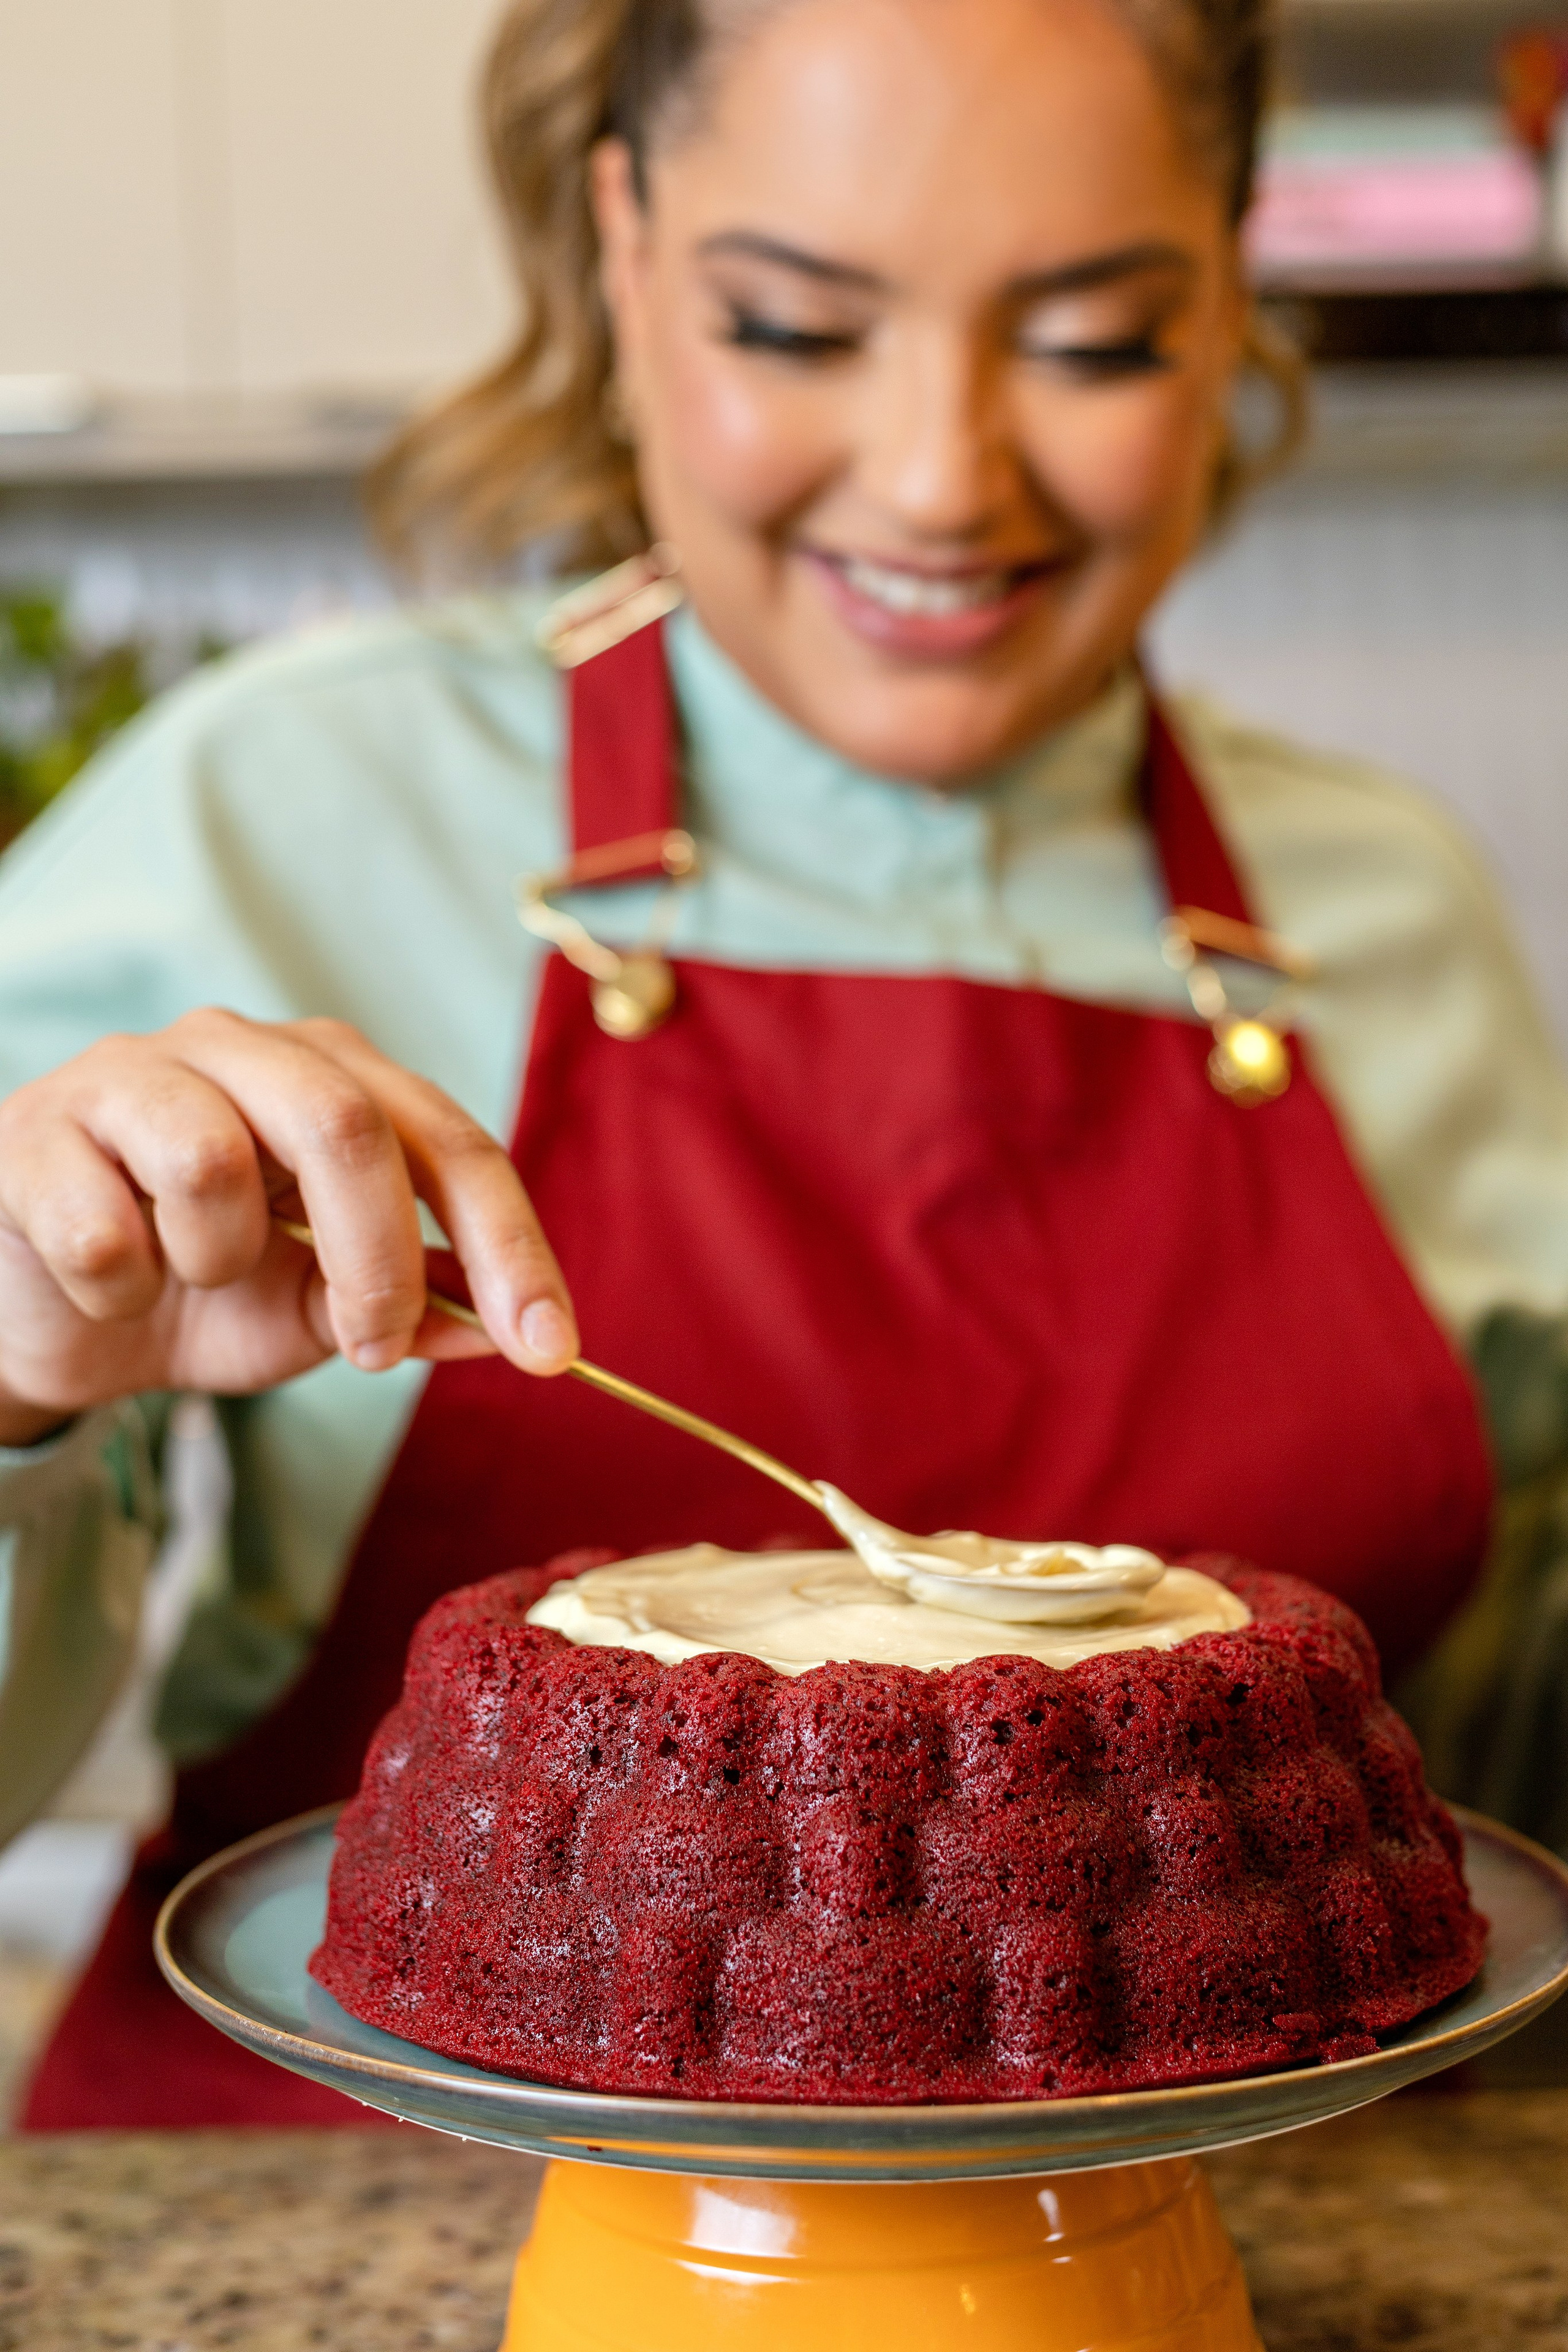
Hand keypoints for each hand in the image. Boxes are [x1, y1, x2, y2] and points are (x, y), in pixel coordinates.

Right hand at [0, 1010, 578, 1443]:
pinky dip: (120, 1285)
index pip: (448, 1142)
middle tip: (372, 1348)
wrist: (42, 1308)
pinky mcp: (36, 1131)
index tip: (550, 1347)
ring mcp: (131, 1075)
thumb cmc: (194, 1290)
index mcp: (333, 1077)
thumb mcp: (314, 1310)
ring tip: (191, 1275)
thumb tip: (503, 1332)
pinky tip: (110, 1282)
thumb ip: (405, 1309)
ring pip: (212, 1163)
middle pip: (347, 1124)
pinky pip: (102, 1225)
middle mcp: (241, 1050)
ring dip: (219, 1260)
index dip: (510, 1245)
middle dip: (379, 1256)